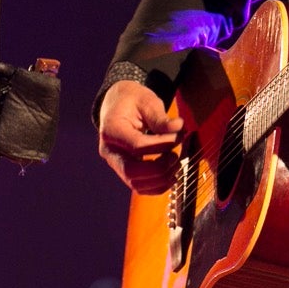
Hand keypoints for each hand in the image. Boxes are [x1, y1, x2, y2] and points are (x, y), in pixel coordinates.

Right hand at [97, 79, 184, 194]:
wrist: (118, 104)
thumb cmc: (132, 100)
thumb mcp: (146, 101)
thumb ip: (160, 117)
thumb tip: (178, 127)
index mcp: (111, 130)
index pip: (137, 146)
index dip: (162, 145)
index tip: (178, 136)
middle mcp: (110, 151)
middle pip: (132, 172)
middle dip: (160, 168)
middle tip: (176, 155)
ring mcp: (115, 163)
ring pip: (136, 184)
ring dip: (161, 179)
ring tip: (175, 162)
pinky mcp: (125, 171)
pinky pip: (140, 187)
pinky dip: (158, 186)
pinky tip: (171, 173)